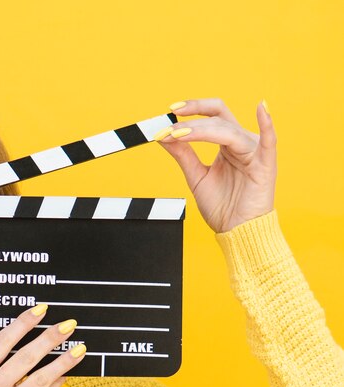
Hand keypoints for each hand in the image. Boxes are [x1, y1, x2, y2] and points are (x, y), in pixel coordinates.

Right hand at [0, 305, 85, 386]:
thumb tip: (26, 344)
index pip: (1, 341)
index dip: (23, 323)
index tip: (41, 310)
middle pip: (26, 355)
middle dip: (51, 337)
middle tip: (69, 325)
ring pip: (42, 375)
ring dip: (64, 359)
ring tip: (79, 348)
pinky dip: (58, 381)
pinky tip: (67, 372)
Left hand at [157, 98, 276, 232]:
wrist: (236, 231)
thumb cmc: (222, 206)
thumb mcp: (196, 177)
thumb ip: (183, 155)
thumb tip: (164, 135)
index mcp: (226, 144)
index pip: (211, 117)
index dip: (193, 109)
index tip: (170, 110)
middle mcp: (241, 143)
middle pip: (217, 120)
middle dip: (190, 123)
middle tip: (168, 130)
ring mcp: (254, 152)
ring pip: (228, 131)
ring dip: (200, 130)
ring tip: (178, 135)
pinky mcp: (265, 165)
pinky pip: (269, 142)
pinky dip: (267, 124)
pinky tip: (262, 108)